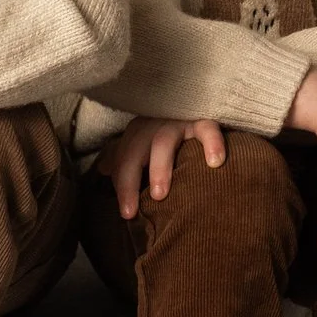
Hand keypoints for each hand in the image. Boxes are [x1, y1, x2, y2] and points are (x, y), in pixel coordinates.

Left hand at [106, 117, 227, 218]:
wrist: (198, 102)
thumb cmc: (168, 132)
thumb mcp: (144, 142)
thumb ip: (125, 156)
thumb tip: (102, 169)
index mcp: (138, 132)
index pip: (123, 159)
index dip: (122, 186)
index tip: (126, 214)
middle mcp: (153, 123)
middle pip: (135, 151)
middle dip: (130, 180)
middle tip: (132, 211)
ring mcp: (178, 120)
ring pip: (163, 141)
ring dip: (159, 167)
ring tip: (159, 195)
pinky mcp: (203, 118)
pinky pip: (207, 128)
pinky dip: (212, 143)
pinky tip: (214, 163)